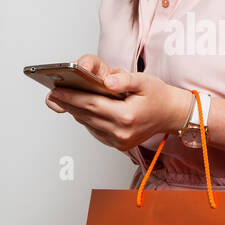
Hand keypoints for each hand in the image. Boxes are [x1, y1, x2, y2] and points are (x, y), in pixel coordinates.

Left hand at [46, 53, 193, 151]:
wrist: (172, 114)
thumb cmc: (158, 96)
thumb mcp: (144, 81)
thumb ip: (124, 80)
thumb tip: (107, 81)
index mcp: (126, 117)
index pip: (91, 105)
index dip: (71, 97)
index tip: (56, 91)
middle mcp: (121, 132)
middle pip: (86, 116)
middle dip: (68, 104)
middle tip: (53, 94)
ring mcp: (119, 141)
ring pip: (89, 124)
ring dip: (75, 112)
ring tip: (62, 99)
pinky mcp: (118, 145)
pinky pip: (96, 131)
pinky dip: (87, 119)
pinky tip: (81, 109)